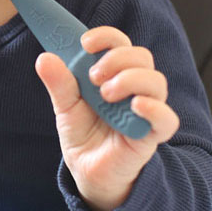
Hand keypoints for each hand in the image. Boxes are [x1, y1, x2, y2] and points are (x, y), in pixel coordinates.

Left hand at [35, 26, 178, 210]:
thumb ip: (59, 84)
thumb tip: (45, 58)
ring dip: (130, 80)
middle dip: (117, 59)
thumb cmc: (83, 136)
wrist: (88, 172)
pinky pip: (167, 118)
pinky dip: (153, 109)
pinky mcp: (151, 135)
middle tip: (93, 77)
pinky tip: (135, 106)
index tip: (85, 43)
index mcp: (114, 75)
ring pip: (156, 81)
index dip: (106, 37)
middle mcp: (134, 88)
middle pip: (141, 57)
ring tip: (106, 95)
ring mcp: (146, 110)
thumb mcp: (65, 108)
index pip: (120, 44)